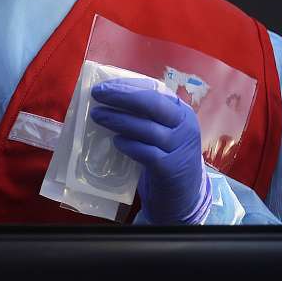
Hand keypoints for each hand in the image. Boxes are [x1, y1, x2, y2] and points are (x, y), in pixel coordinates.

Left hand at [90, 79, 210, 224]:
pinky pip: (146, 153)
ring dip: (119, 120)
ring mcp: (180, 147)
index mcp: (181, 111)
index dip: (128, 86)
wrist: (183, 195)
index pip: (154, 90)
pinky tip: (115, 142)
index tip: (104, 85)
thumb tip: (107, 100)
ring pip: (147, 128)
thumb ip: (143, 117)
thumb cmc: (166, 156)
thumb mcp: (162, 132)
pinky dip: (129, 145)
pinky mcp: (171, 169)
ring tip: (97, 116)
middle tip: (97, 94)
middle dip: (121, 97)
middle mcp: (185, 126)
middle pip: (152, 104)